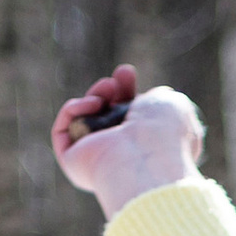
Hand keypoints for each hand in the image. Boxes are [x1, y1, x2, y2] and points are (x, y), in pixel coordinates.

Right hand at [50, 66, 205, 216]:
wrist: (146, 157)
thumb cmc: (164, 134)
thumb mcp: (172, 106)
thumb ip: (161, 99)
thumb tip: (154, 98)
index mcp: (144, 153)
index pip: (128, 121)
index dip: (126, 92)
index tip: (127, 73)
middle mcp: (120, 160)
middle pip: (105, 118)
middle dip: (109, 91)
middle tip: (116, 79)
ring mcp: (96, 163)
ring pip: (84, 122)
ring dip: (93, 96)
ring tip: (107, 88)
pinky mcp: (73, 163)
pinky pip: (63, 132)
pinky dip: (73, 111)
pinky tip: (93, 104)